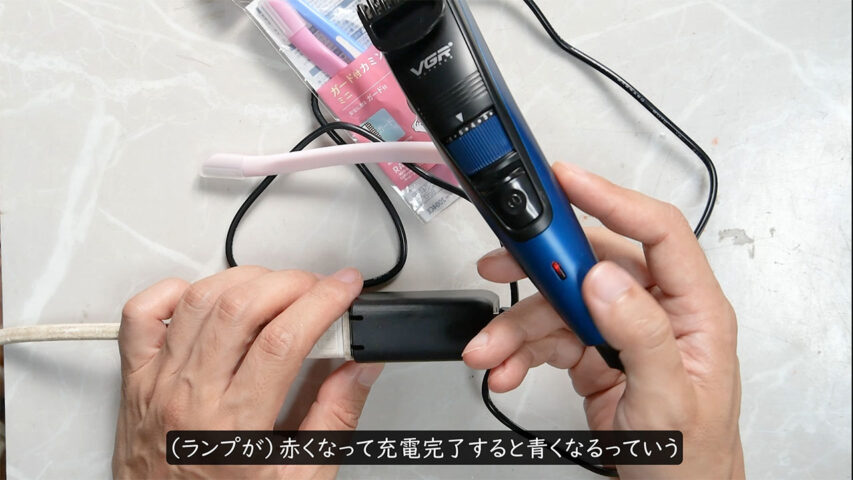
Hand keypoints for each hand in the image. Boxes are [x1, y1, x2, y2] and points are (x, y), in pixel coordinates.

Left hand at [112, 267, 383, 478]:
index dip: (322, 302)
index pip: (283, 339)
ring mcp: (157, 384)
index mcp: (233, 425)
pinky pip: (141, 317)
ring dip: (244, 280)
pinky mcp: (136, 381)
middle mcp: (190, 397)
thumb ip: (335, 419)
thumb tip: (360, 368)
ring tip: (274, 290)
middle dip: (290, 284)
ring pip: (199, 301)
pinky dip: (171, 292)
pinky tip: (205, 298)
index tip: (345, 288)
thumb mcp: (300, 479)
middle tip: (317, 290)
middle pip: (241, 309)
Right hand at [462, 163, 744, 478]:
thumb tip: (604, 278)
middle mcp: (655, 310)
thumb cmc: (692, 457)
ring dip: (517, 327)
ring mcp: (620, 330)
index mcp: (692, 309)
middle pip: (589, 265)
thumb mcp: (668, 398)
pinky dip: (520, 352)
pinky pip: (549, 337)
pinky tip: (506, 367)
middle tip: (498, 264)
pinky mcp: (594, 351)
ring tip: (489, 350)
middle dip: (538, 270)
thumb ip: (641, 334)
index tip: (568, 182)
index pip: (657, 233)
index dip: (612, 199)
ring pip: (558, 305)